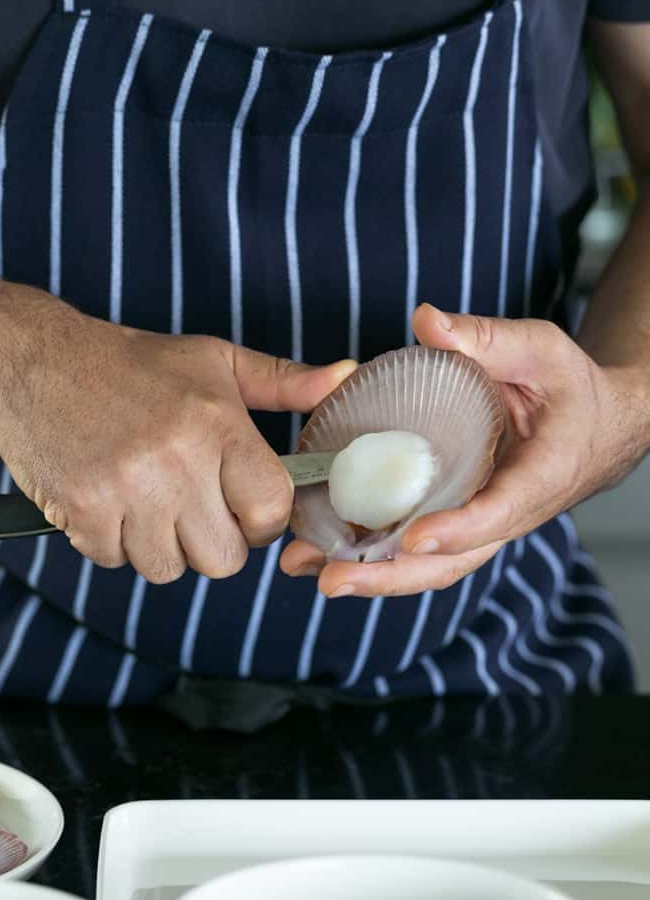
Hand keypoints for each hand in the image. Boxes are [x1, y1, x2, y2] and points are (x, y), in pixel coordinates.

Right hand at [0, 293, 354, 580]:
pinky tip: (108, 500)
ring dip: (160, 544)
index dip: (261, 519)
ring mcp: (126, 489)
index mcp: (218, 424)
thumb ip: (285, 381)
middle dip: (212, 540)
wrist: (31, 359)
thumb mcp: (214, 361)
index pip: (271, 511)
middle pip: (223, 558)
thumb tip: (345, 378)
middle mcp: (176, 460)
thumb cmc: (131, 363)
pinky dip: (113, 542)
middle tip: (189, 504)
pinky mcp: (82, 510)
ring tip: (145, 498)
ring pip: (169, 567)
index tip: (242, 506)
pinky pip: (116, 561)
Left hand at [281, 302, 649, 597]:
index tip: (415, 536)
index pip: (500, 512)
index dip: (458, 529)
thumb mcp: (540, 350)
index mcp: (540, 476)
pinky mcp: (458, 519)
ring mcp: (480, 523)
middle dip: (389, 576)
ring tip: (305, 568)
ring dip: (368, 575)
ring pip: (427, 565)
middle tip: (330, 578)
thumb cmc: (570, 389)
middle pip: (450, 560)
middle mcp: (507, 514)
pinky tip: (318, 550)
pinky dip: (371, 555)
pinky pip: (416, 548)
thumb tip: (427, 321)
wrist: (593, 428)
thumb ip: (487, 338)